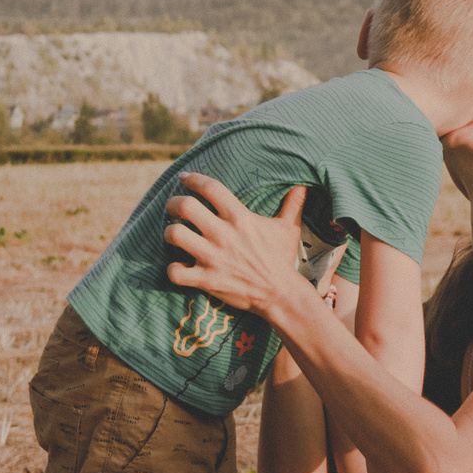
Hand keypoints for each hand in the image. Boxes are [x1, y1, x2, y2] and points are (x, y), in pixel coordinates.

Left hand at [163, 173, 312, 319]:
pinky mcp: (207, 280)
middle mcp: (224, 235)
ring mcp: (213, 258)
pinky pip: (176, 272)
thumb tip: (303, 187)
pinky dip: (173, 269)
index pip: (211, 188)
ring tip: (173, 235)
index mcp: (240, 218)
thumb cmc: (281, 260)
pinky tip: (178, 267)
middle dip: (173, 204)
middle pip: (185, 207)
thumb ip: (292, 206)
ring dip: (169, 233)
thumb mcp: (288, 230)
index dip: (193, 179)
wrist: (280, 294)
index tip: (184, 177)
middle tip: (172, 207)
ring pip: (175, 235)